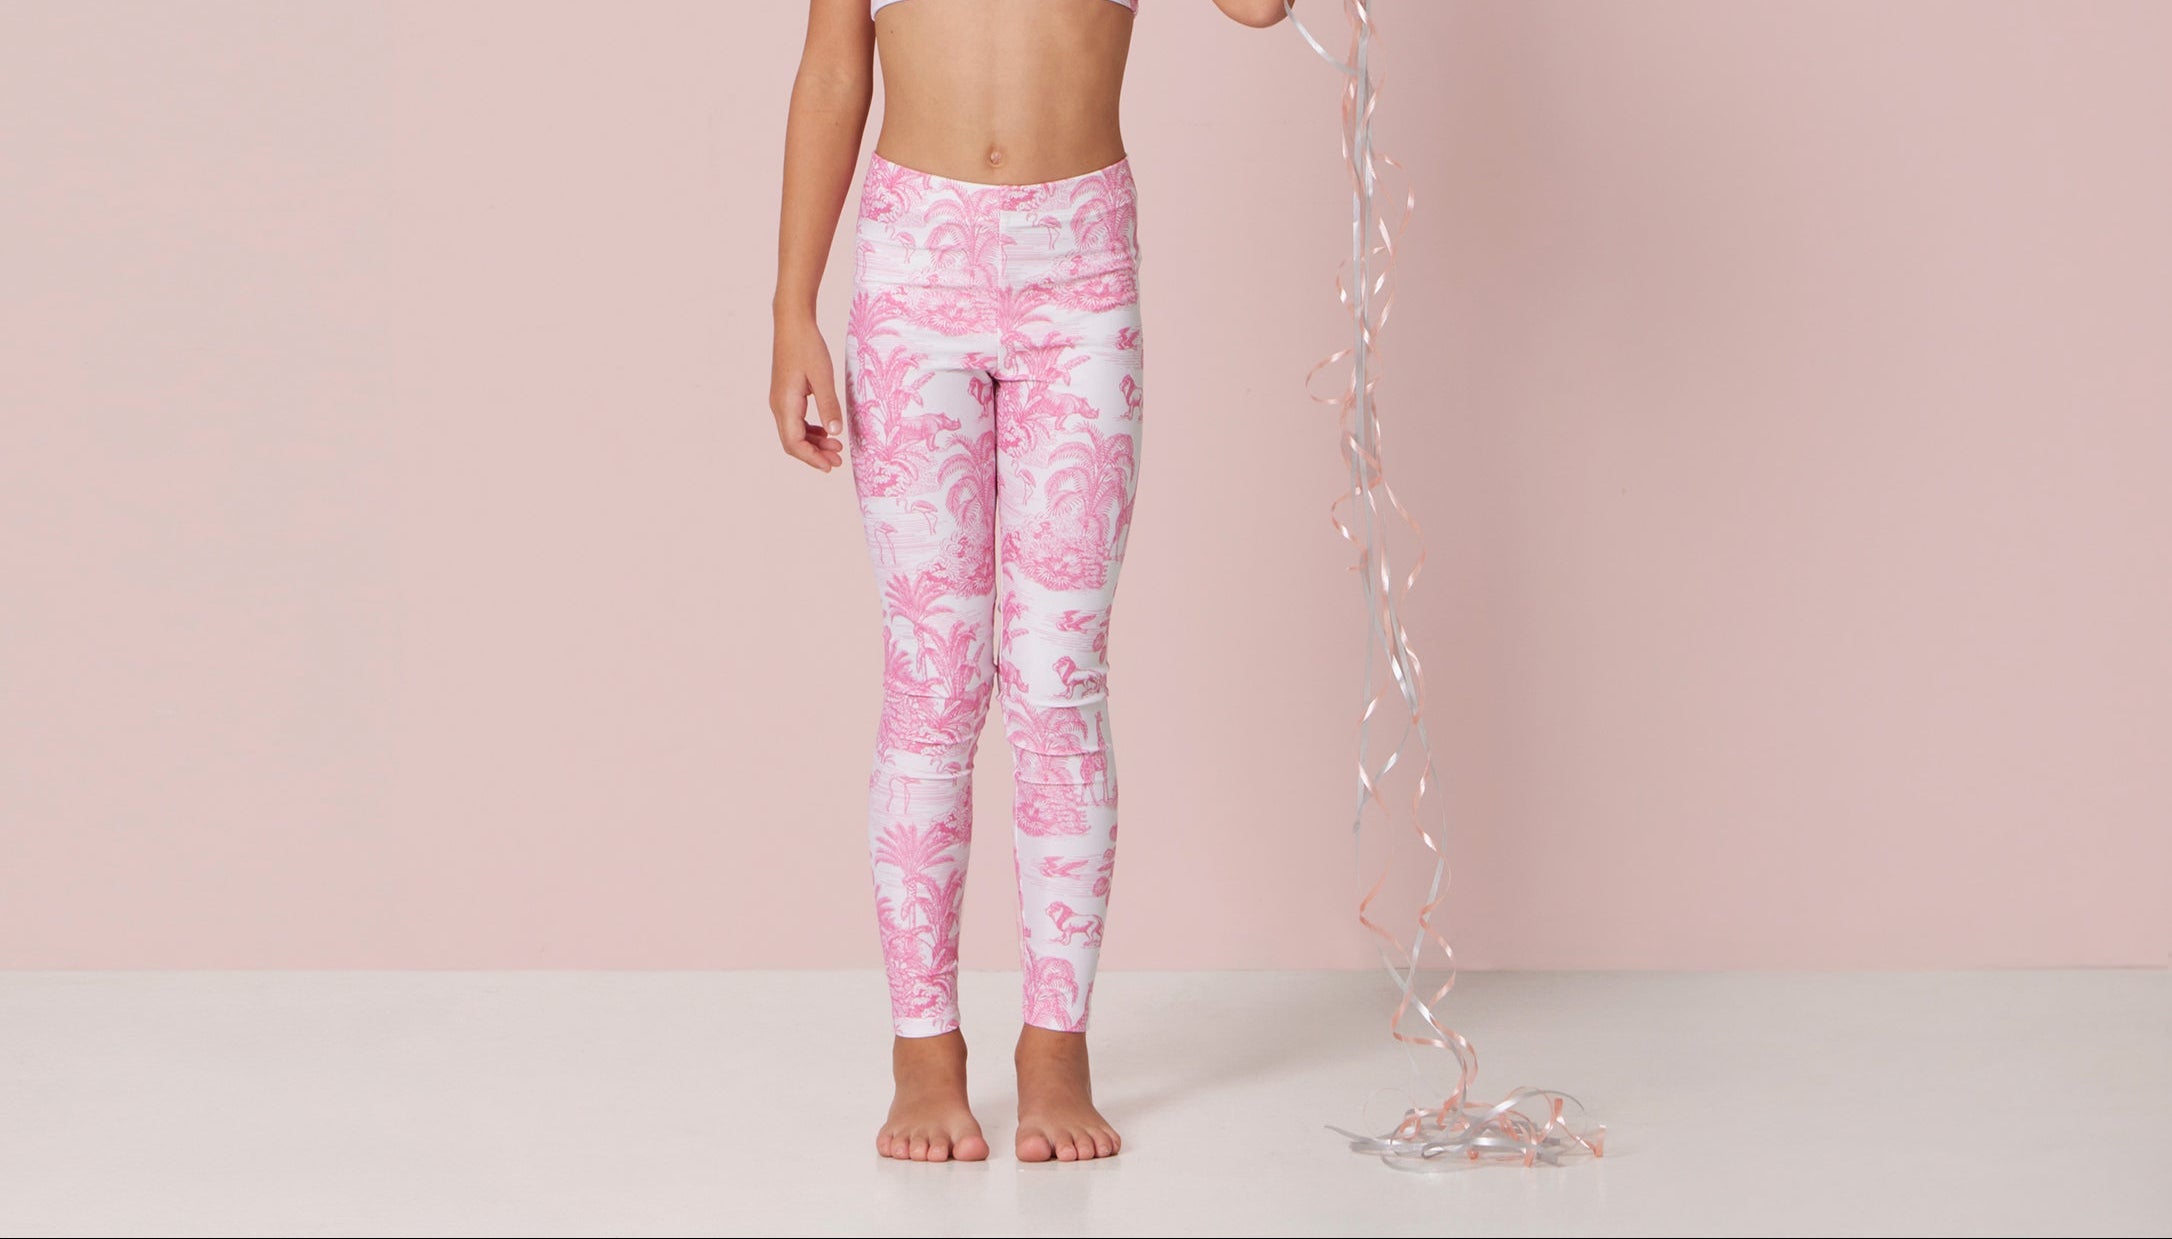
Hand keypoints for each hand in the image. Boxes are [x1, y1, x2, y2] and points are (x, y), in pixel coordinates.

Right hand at [772, 314, 845, 472]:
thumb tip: (835, 433)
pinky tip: (826, 432)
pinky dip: (811, 431)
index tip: (830, 465)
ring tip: (836, 448)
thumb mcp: (823, 377)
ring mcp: (781, 401)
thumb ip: (829, 405)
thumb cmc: (807, 347)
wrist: (792, 324)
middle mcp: (778, 406)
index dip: (811, 458)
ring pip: (794, 433)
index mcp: (786, 404)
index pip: (794, 443)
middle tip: (838, 460)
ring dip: (814, 443)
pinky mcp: (786, 395)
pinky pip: (796, 421)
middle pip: (793, 442)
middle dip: (814, 455)